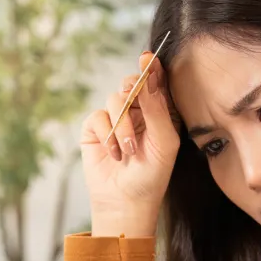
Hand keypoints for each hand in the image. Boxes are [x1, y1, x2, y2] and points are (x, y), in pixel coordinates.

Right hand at [80, 52, 180, 237]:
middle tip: (132, 98)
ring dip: (122, 125)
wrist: (126, 202)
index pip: (156, 83)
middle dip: (133, 90)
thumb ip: (157, 108)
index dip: (152, 68)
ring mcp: (116, 119)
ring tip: (128, 150)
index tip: (148, 58)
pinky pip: (98, 116)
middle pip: (132, 83)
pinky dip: (107, 135)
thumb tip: (148, 76)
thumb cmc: (152, 175)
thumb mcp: (164, 141)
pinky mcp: (96, 129)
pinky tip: (114, 154)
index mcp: (160, 113)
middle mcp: (138, 112)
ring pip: (115, 99)